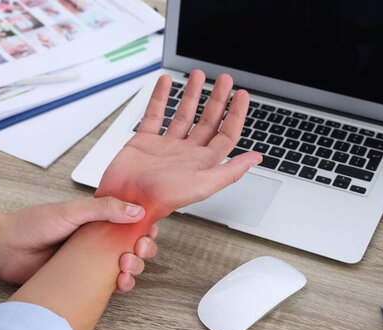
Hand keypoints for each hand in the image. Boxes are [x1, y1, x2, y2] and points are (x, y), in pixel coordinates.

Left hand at [0, 196, 157, 289]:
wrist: (7, 249)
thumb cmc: (34, 224)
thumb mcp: (73, 210)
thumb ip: (105, 208)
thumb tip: (137, 210)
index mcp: (98, 218)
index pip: (130, 221)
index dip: (144, 226)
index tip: (149, 230)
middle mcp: (98, 239)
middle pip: (134, 245)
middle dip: (143, 248)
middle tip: (137, 249)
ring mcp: (92, 260)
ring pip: (126, 266)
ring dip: (134, 267)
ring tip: (125, 266)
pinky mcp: (85, 279)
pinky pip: (110, 284)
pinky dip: (121, 285)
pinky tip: (119, 283)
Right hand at [95, 70, 261, 220]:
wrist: (126, 201)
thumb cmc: (162, 199)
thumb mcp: (202, 185)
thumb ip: (230, 171)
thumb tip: (257, 158)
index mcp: (203, 163)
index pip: (226, 135)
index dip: (236, 114)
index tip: (241, 94)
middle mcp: (187, 153)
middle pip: (208, 121)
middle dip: (217, 99)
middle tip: (224, 79)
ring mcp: (166, 146)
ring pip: (183, 114)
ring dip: (191, 94)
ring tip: (197, 75)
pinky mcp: (145, 141)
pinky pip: (155, 114)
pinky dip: (160, 97)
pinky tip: (165, 83)